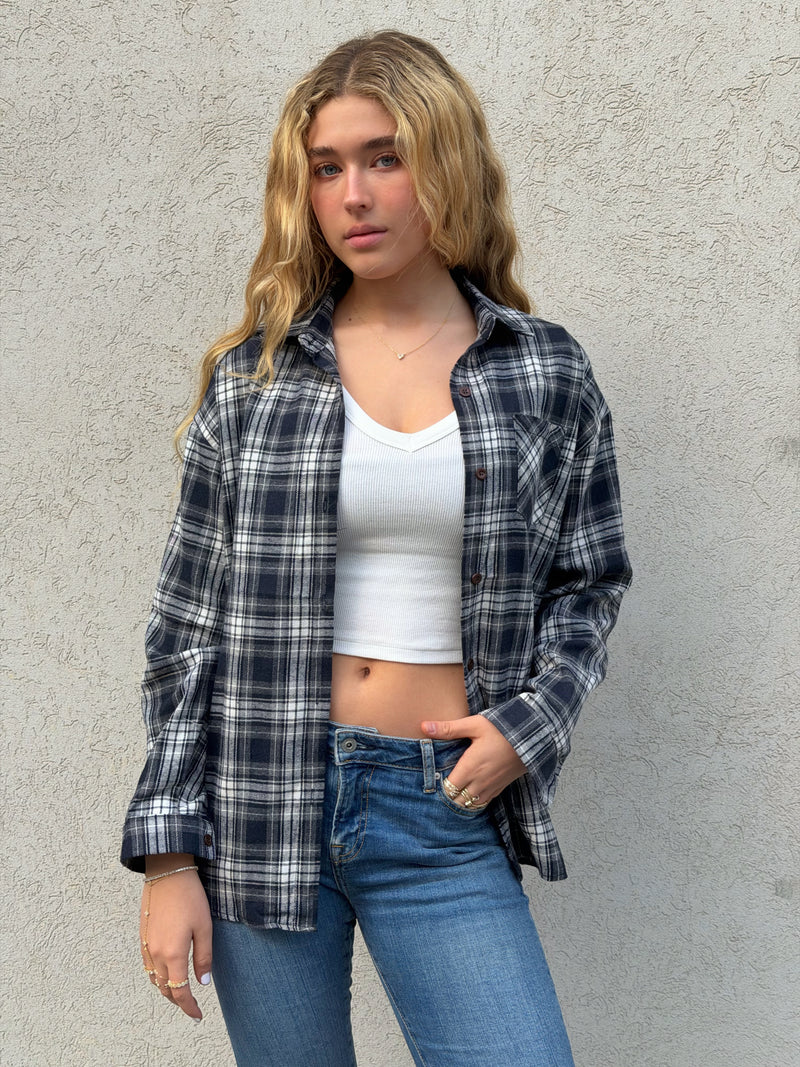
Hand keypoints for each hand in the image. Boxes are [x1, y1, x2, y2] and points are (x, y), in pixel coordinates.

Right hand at [139, 860, 212, 1020]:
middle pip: (164, 989)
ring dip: (166, 989)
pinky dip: (156, 976)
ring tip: (180, 992)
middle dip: (178, 1000)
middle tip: (191, 1006)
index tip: (198, 1015)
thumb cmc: (190, 898)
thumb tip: (203, 982)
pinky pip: (147, 966)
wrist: (167, 873)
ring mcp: (146, 945)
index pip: (179, 991)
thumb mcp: (204, 927)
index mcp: (173, 954)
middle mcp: (155, 954)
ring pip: (153, 979)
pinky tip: (166, 972)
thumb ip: (203, 957)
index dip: (188, 1007)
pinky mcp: (142, 936)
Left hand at [420, 715, 526, 807]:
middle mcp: (479, 782)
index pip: (447, 789)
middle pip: (456, 801)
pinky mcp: (500, 788)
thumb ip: (448, 728)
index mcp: (469, 768)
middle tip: (439, 787)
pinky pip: (482, 803)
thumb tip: (424, 727)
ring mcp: (491, 788)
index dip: (438, 788)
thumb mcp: (474, 725)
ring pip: (469, 805)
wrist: (531, 737)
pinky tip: (468, 792)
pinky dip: (472, 801)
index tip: (432, 780)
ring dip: (459, 800)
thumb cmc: (501, 729)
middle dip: (447, 796)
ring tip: (452, 791)